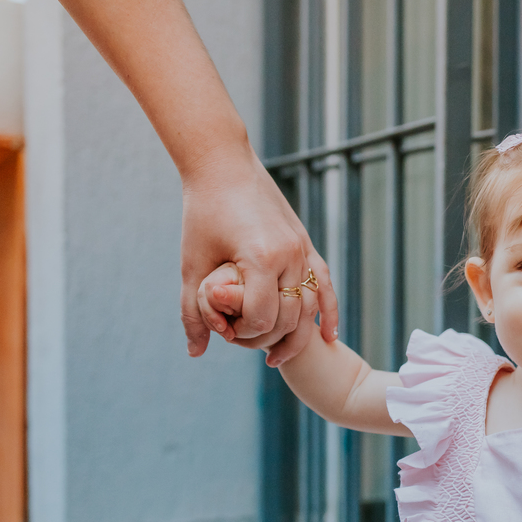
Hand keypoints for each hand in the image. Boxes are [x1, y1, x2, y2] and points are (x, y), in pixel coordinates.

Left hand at [180, 147, 337, 365]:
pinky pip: (324, 284)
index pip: (261, 318)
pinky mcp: (306, 243)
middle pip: (289, 317)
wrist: (223, 165)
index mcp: (260, 258)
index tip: (226, 332)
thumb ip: (193, 311)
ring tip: (280, 356)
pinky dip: (329, 311)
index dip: (243, 334)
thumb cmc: (202, 212)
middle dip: (268, 338)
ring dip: (299, 335)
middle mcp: (289, 254)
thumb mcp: (192, 264)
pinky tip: (328, 335)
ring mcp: (302, 248)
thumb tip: (195, 353)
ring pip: (310, 306)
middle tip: (248, 347)